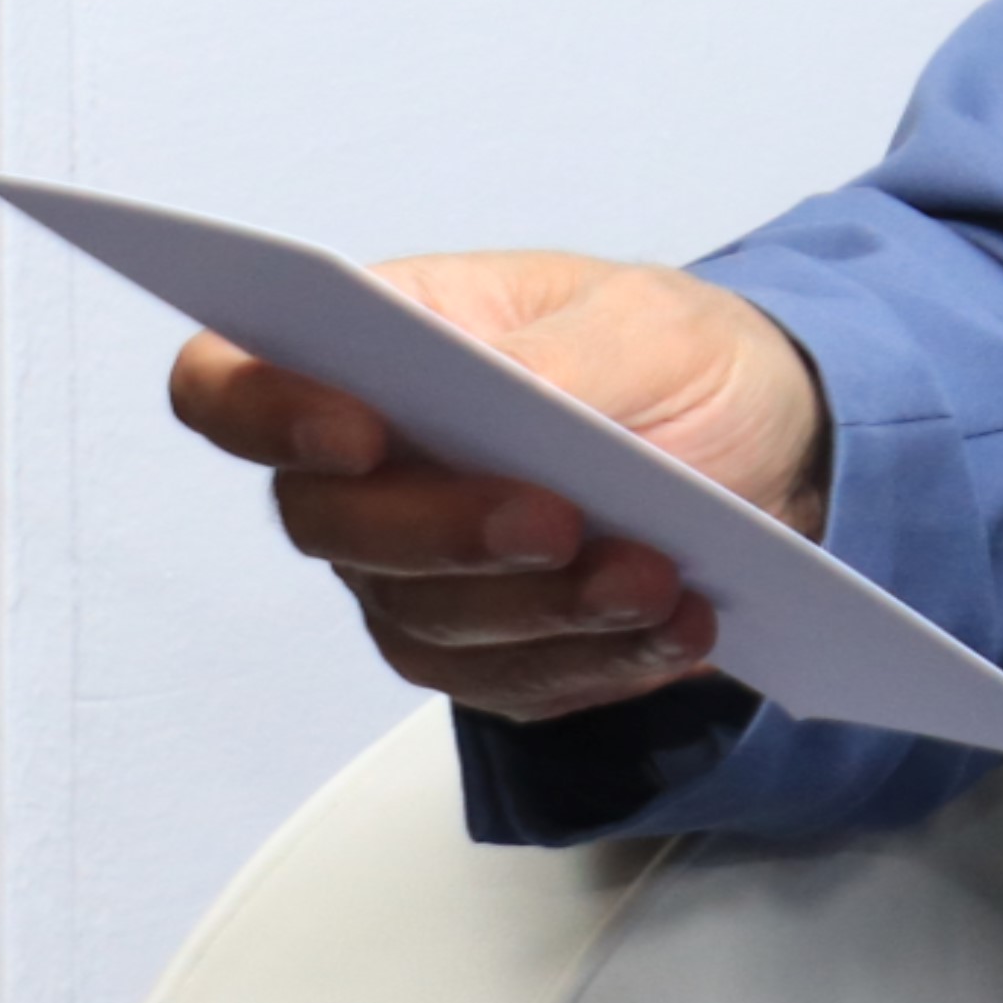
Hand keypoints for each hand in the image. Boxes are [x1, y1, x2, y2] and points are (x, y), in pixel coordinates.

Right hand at [168, 253, 834, 727]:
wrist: (768, 440)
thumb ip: (562, 358)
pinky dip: (599, 659)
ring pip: (426, 617)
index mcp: (378, 347)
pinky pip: (510, 681)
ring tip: (655, 577)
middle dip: (447, 531)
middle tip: (558, 520)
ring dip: (545, 608)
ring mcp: (413, 572)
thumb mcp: (647, 320)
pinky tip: (677, 625)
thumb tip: (504, 392)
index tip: (356, 430)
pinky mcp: (483, 652)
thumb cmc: (674, 355)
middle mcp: (367, 471)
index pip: (233, 384)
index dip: (263, 412)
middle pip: (330, 524)